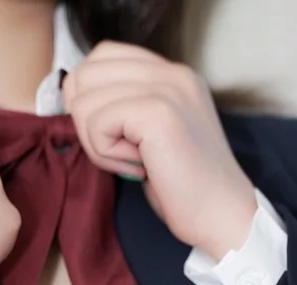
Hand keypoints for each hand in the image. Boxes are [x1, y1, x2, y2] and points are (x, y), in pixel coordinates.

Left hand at [62, 42, 257, 260]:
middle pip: (86, 76)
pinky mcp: (158, 113)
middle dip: (88, 122)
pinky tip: (138, 168)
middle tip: (122, 153)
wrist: (222, 216)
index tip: (115, 134)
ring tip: (134, 161)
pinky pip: (96, 124)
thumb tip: (74, 97)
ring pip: (85, 102)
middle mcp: (172, 72)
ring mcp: (167, 89)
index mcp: (173, 73)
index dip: (90, 97)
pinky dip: (107, 155)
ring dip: (98, 143)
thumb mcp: (151, 132)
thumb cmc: (183, 186)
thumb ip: (124, 104)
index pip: (102, 55)